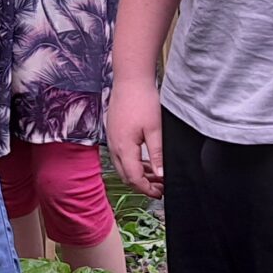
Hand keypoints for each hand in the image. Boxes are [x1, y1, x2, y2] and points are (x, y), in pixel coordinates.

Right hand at [108, 79, 162, 197]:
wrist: (130, 79)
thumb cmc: (142, 100)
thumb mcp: (155, 129)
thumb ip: (157, 154)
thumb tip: (160, 174)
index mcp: (124, 147)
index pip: (134, 178)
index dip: (147, 189)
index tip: (160, 193)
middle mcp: (114, 146)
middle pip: (126, 175)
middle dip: (142, 185)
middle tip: (160, 187)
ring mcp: (112, 139)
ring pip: (123, 166)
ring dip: (138, 174)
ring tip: (156, 175)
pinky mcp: (114, 133)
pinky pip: (121, 155)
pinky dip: (133, 162)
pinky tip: (146, 161)